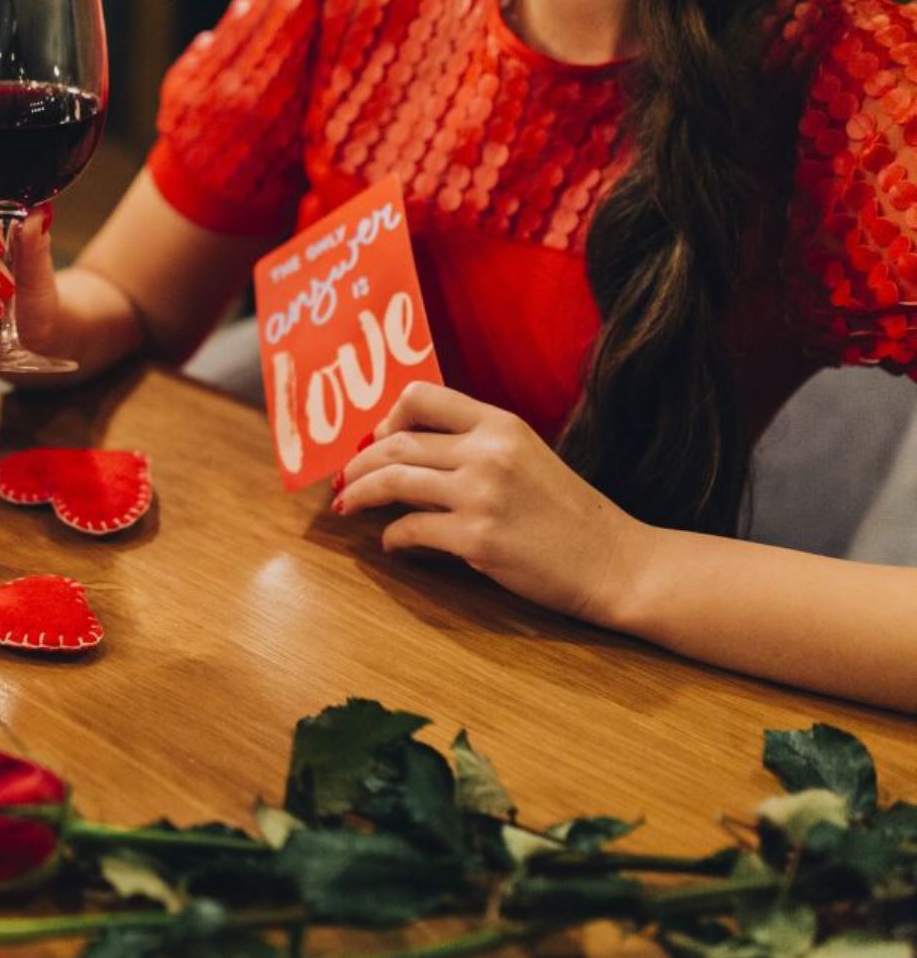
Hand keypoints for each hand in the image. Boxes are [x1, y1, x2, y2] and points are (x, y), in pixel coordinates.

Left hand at [333, 382, 647, 626]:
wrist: (615, 561)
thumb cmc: (568, 514)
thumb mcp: (526, 458)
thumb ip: (476, 447)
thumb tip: (407, 453)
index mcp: (500, 424)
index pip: (421, 396)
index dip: (386, 415)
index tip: (373, 438)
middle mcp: (487, 451)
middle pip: (395, 442)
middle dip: (358, 462)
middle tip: (343, 479)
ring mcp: (481, 495)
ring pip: (392, 481)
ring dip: (359, 494)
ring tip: (346, 505)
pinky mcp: (476, 539)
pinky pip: (410, 530)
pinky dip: (392, 537)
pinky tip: (391, 543)